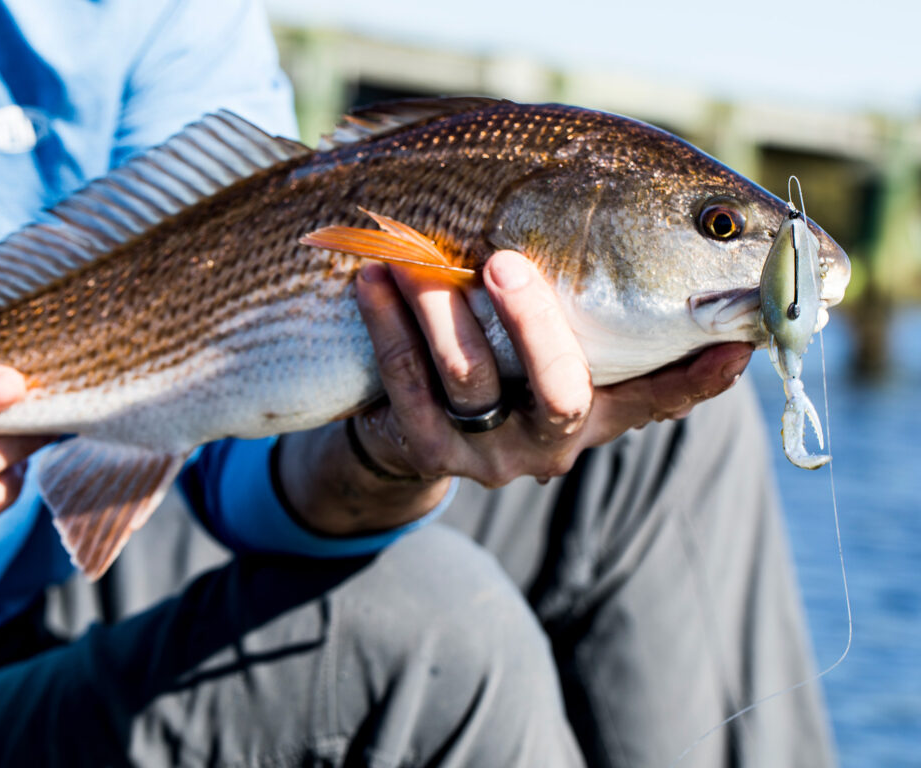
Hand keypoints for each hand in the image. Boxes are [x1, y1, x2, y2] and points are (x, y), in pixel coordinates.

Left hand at [278, 251, 751, 534]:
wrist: (414, 433)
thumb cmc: (497, 360)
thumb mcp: (547, 342)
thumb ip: (583, 303)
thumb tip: (625, 212)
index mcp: (597, 410)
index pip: (658, 397)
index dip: (698, 376)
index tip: (737, 340)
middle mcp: (553, 441)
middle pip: (561, 392)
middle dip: (536, 325)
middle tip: (505, 263)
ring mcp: (492, 453)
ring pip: (470, 380)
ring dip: (439, 308)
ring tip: (412, 255)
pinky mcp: (431, 451)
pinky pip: (407, 384)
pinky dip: (388, 325)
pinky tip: (373, 278)